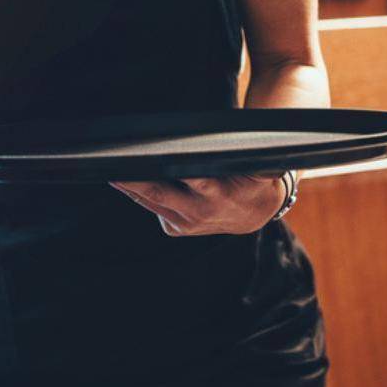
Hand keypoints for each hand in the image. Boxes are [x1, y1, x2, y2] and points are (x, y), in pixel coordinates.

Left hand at [111, 174, 286, 235]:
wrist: (253, 214)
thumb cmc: (252, 183)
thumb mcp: (262, 171)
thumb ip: (266, 165)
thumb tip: (278, 160)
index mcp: (217, 194)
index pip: (191, 180)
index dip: (170, 169)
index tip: (151, 157)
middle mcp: (198, 211)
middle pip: (158, 193)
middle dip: (134, 180)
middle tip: (112, 164)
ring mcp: (184, 223)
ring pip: (149, 202)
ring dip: (128, 187)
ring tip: (108, 169)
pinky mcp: (174, 229)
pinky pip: (151, 209)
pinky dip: (135, 195)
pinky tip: (121, 180)